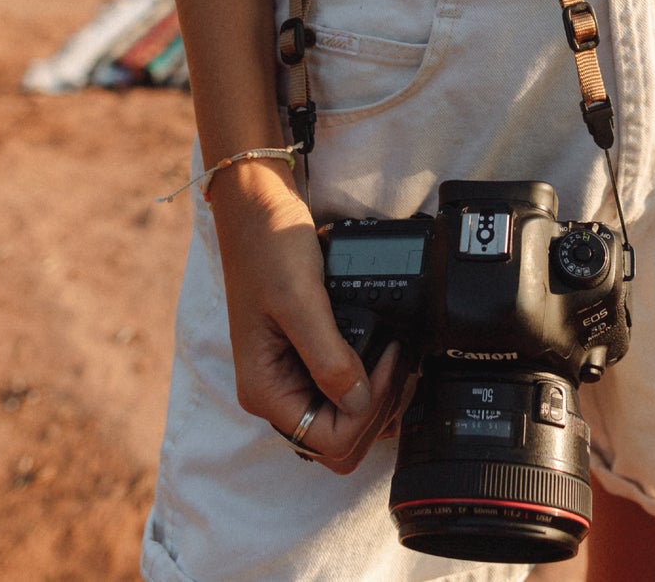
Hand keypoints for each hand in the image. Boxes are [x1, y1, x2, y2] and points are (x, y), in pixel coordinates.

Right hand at [207, 162, 392, 472]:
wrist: (259, 211)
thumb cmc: (268, 249)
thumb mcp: (300, 302)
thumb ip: (329, 358)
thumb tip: (357, 401)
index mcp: (263, 390)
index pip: (328, 440)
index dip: (367, 411)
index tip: (386, 362)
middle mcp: (274, 393)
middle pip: (338, 443)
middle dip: (375, 412)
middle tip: (396, 362)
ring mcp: (290, 379)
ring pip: (345, 424)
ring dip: (377, 400)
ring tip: (395, 355)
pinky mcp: (306, 362)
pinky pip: (344, 395)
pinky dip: (371, 384)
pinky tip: (385, 354)